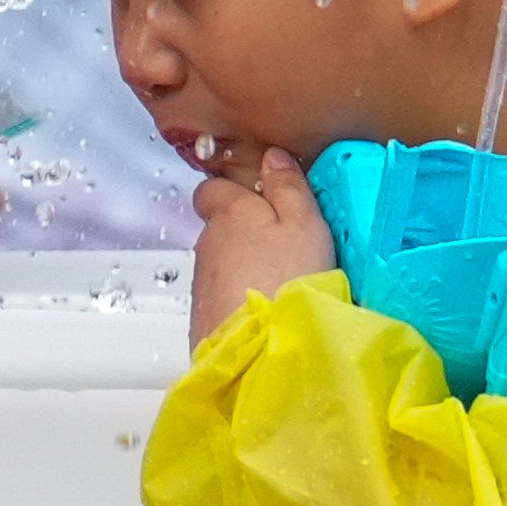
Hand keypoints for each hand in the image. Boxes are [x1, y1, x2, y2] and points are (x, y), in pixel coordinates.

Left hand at [189, 145, 337, 347]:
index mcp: (229, 213)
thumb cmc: (291, 279)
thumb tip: (272, 154)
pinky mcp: (201, 318)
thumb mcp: (306, 224)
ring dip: (240, 268)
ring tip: (275, 284)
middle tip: (280, 248)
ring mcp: (200, 283)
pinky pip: (218, 297)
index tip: (259, 203)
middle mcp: (206, 243)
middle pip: (218, 228)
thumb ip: (288, 186)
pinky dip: (235, 298)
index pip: (211, 189)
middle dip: (242, 233)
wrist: (262, 351)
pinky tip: (261, 311)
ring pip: (219, 264)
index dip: (231, 193)